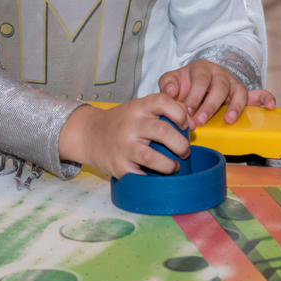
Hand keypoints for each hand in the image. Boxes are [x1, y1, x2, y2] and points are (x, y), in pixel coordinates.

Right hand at [57, 94, 189, 179]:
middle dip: (181, 144)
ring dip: (169, 165)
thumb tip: (192, 122)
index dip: (179, 113)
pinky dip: (152, 178)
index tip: (184, 125)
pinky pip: (140, 175)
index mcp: (137, 108)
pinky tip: (156, 176)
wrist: (88, 134)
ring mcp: (123, 146)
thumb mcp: (139, 108)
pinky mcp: (118, 166)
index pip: (162, 101)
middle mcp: (130, 125)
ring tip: (173, 167)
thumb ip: (166, 109)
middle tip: (184, 151)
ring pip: (152, 157)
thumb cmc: (122, 121)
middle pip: (162, 131)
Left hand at [158, 60, 275, 128]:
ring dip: (235, 106)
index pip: (200, 81)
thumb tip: (172, 92)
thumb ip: (167, 84)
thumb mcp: (172, 79)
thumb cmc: (184, 83)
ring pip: (239, 91)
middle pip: (219, 87)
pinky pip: (259, 94)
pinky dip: (266, 98)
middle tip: (199, 121)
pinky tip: (271, 106)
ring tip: (228, 120)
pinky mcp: (244, 93)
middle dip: (209, 105)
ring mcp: (234, 84)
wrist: (196, 80)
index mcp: (202, 69)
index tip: (186, 111)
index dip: (194, 96)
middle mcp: (220, 74)